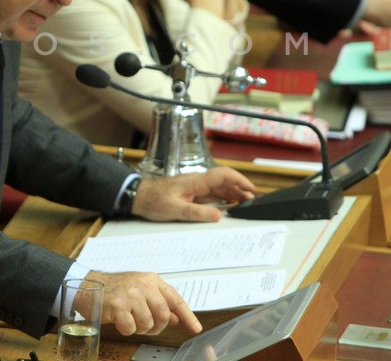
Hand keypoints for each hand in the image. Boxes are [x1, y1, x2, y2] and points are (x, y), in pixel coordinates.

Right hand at [84, 270, 200, 336]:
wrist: (88, 285)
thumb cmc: (115, 289)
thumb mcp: (140, 291)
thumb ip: (159, 302)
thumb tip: (176, 317)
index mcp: (151, 280)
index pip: (175, 299)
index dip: (187, 315)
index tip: (195, 328)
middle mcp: (143, 285)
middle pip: (164, 314)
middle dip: (157, 326)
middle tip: (146, 326)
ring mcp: (130, 294)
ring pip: (148, 323)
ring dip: (139, 328)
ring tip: (129, 319)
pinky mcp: (117, 305)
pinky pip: (131, 328)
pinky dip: (126, 329)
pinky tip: (119, 320)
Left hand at [131, 166, 254, 222]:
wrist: (138, 196)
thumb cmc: (153, 200)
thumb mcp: (175, 209)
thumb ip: (197, 212)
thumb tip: (218, 215)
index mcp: (195, 181)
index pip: (222, 175)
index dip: (239, 180)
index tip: (251, 189)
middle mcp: (197, 182)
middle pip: (224, 182)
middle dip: (240, 190)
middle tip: (252, 202)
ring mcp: (194, 187)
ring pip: (218, 188)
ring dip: (232, 194)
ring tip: (244, 204)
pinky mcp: (190, 193)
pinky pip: (210, 194)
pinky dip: (222, 199)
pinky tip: (227, 206)